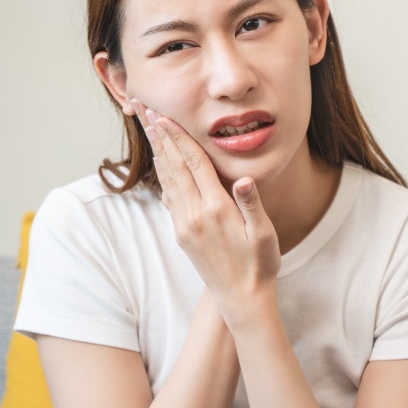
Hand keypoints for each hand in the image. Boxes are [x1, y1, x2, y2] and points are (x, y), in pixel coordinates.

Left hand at [131, 99, 280, 309]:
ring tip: (147, 127)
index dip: (179, 136)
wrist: (241, 298)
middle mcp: (194, 215)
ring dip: (157, 150)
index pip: (194, 163)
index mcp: (216, 208)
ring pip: (167, 179)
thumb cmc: (259, 264)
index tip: (164, 114)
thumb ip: (253, 205)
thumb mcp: (264, 234)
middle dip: (159, 135)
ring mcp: (184, 225)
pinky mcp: (180, 234)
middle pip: (173, 165)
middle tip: (144, 109)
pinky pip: (169, 197)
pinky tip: (160, 163)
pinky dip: (162, 175)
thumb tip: (246, 180)